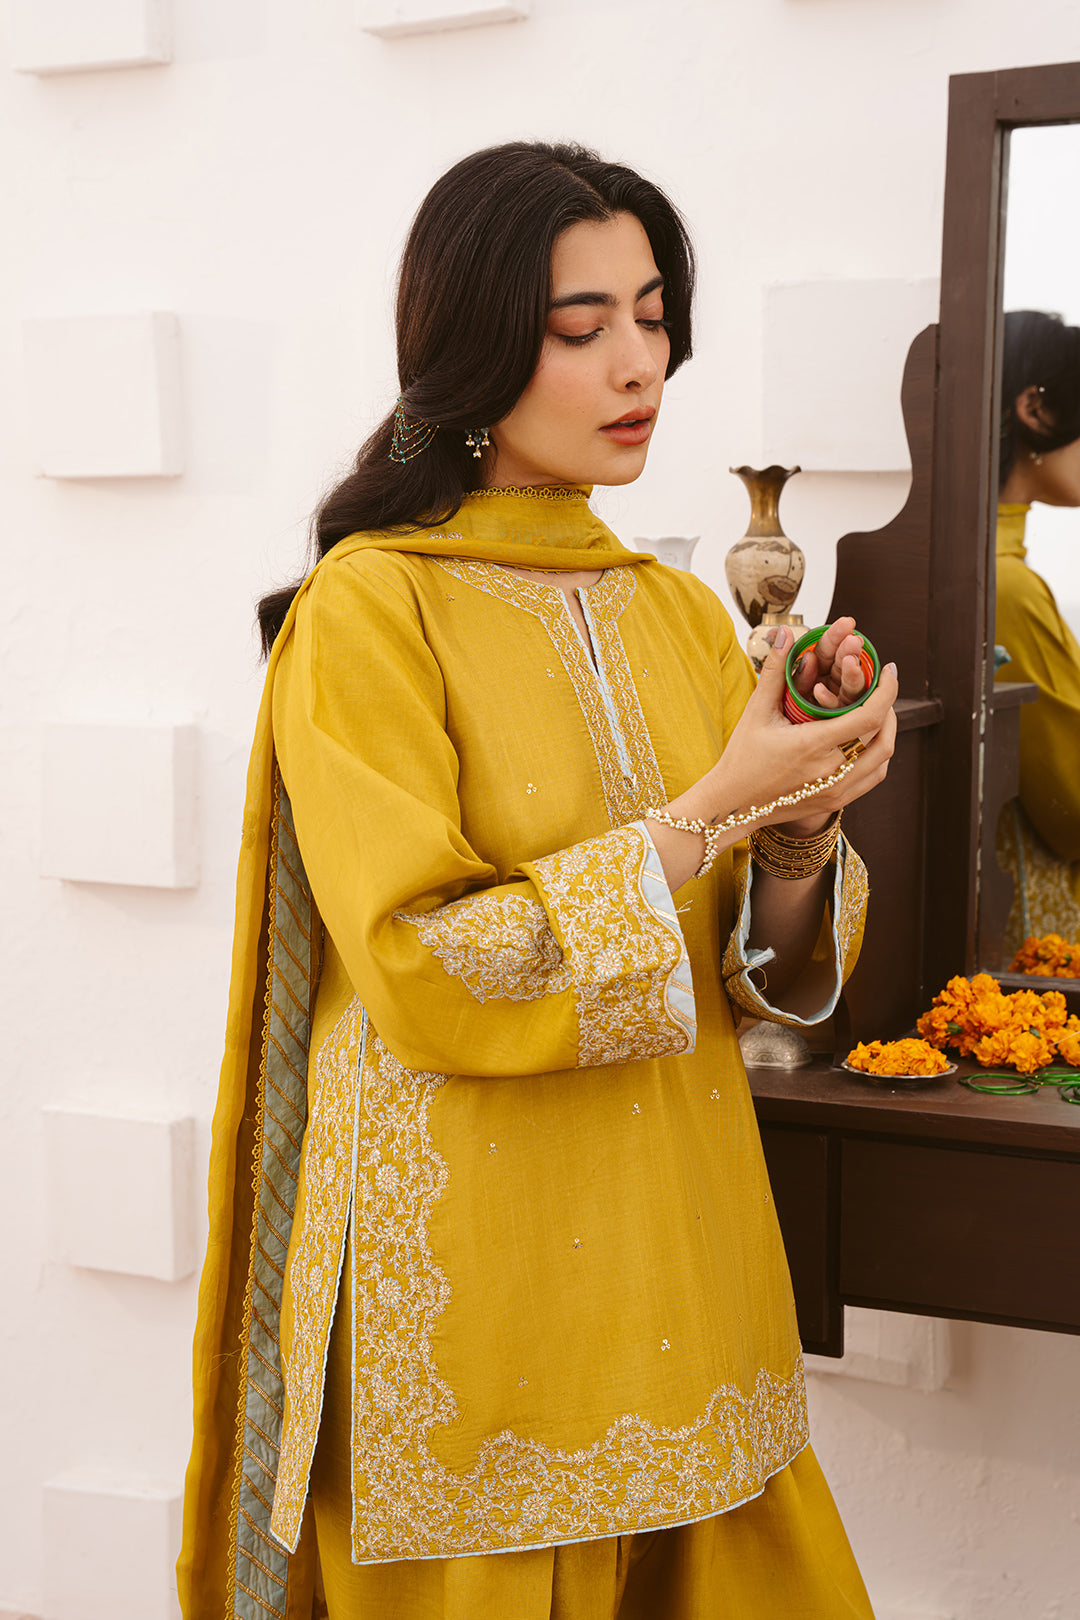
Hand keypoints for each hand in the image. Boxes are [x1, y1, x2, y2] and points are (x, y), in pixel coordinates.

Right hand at [709, 624, 897, 834]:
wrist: (734, 804)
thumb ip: (774, 671)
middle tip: (884, 686)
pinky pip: (874, 776)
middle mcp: (830, 771)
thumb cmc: (742, 757)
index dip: (887, 690)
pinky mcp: (836, 801)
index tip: (890, 670)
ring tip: (880, 710)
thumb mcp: (756, 712)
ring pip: (883, 757)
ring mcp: (836, 789)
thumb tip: (786, 633)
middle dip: (889, 706)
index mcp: (812, 745)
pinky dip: (880, 754)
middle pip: (882, 735)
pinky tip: (869, 738)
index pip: (868, 715)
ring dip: (888, 730)